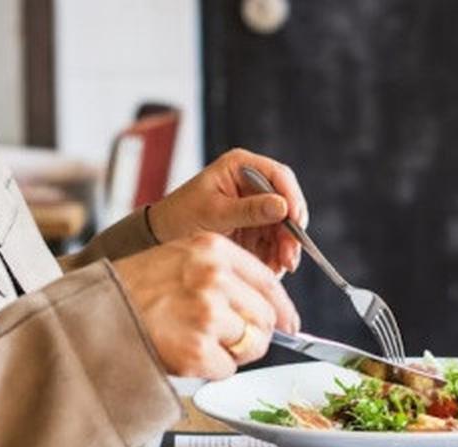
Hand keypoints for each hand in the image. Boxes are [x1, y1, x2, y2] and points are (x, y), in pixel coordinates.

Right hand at [113, 232, 299, 378]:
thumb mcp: (179, 258)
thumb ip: (223, 273)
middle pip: (266, 318)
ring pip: (250, 345)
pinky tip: (184, 355)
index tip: (290, 324)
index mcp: (213, 250)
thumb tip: (269, 308)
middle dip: (254, 335)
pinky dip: (210, 369)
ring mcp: (207, 314)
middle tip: (230, 341)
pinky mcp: (197, 349)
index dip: (283, 309)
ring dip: (231, 352)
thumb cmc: (132, 288)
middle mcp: (214, 278)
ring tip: (197, 343)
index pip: (269, 282)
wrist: (93, 313)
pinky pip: (227, 369)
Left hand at [148, 148, 308, 274]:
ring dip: (285, 248)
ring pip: (283, 226)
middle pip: (286, 204)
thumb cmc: (181, 215)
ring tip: (280, 268)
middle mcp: (252, 184)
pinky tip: (272, 268)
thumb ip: (249, 210)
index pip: (278, 176)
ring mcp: (255, 206)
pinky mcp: (254, 227)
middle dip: (290, 232)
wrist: (162, 236)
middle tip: (290, 256)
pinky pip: (273, 241)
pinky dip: (275, 256)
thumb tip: (283, 207)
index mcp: (241, 166)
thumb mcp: (214, 212)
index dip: (292, 198)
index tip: (296, 221)